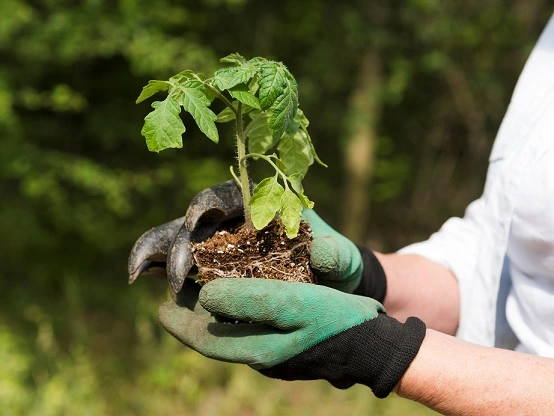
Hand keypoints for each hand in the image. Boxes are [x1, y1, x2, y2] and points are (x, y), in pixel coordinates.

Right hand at [128, 181, 385, 299]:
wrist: (328, 290)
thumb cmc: (335, 266)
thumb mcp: (343, 260)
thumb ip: (337, 255)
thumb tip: (322, 251)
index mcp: (261, 206)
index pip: (228, 195)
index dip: (208, 202)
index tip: (198, 219)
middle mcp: (233, 222)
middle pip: (195, 222)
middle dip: (180, 243)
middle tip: (177, 276)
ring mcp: (217, 245)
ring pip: (177, 240)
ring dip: (156, 253)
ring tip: (136, 273)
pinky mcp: (208, 268)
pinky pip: (177, 264)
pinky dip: (156, 268)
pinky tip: (140, 278)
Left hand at [158, 278, 424, 397]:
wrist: (374, 343)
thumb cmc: (335, 321)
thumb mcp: (292, 305)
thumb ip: (248, 301)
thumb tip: (205, 297)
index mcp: (257, 351)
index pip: (205, 340)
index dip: (180, 324)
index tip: (160, 307)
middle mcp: (262, 355)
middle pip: (217, 335)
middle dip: (194, 315)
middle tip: (178, 291)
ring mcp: (277, 351)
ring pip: (234, 329)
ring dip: (216, 310)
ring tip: (205, 286)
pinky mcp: (290, 343)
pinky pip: (253, 325)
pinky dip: (239, 308)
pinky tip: (242, 292)